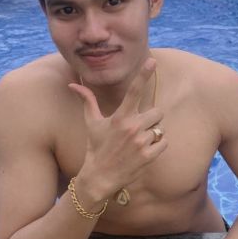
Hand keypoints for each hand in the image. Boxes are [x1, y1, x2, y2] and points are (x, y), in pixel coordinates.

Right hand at [68, 58, 166, 202]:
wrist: (100, 178)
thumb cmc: (96, 147)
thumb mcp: (91, 123)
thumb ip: (87, 101)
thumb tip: (73, 83)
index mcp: (120, 117)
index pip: (134, 91)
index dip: (144, 74)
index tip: (152, 61)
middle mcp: (132, 127)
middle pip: (157, 111)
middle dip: (151, 118)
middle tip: (139, 127)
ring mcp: (141, 142)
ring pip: (160, 128)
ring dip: (153, 133)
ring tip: (138, 141)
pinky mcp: (149, 156)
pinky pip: (164, 141)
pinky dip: (158, 145)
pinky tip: (145, 150)